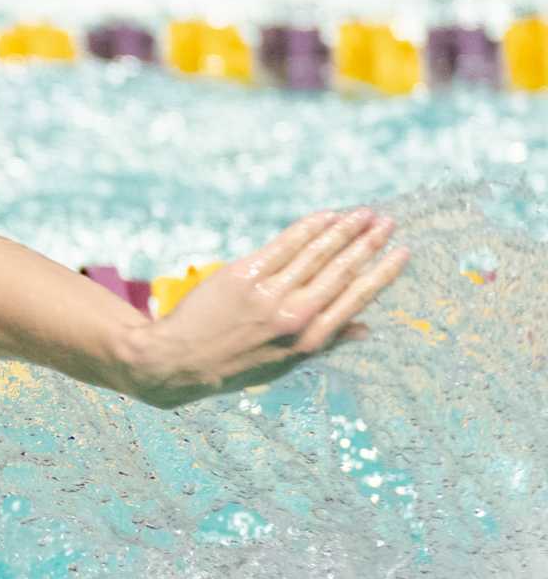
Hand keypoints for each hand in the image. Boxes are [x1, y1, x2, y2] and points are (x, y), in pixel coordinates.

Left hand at [118, 209, 408, 408]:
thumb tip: (366, 329)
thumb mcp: (282, 365)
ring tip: (364, 213)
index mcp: (308, 341)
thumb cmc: (232, 364)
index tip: (402, 253)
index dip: (382, 273)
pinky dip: (309, 227)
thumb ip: (325, 343)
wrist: (176, 360)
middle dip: (369, 243)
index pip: (356, 298)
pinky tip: (326, 215)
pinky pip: (285, 243)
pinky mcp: (244, 275)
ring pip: (317, 252)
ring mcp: (269, 294)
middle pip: (342, 270)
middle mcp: (293, 316)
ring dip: (345, 229)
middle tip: (388, 222)